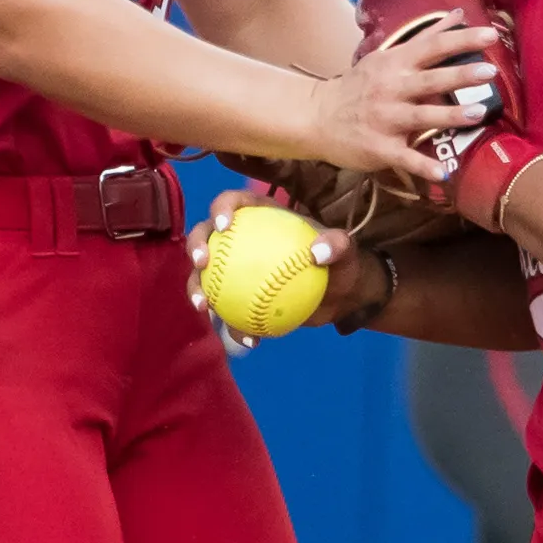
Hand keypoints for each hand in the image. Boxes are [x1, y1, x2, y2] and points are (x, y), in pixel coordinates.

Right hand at [185, 188, 380, 342]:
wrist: (343, 296)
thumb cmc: (342, 262)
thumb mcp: (346, 250)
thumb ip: (338, 244)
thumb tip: (318, 251)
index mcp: (262, 216)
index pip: (235, 202)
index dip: (221, 207)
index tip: (224, 226)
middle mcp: (243, 238)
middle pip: (206, 235)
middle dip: (195, 246)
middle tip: (203, 264)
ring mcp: (238, 270)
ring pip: (206, 277)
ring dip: (197, 290)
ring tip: (205, 308)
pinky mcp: (241, 300)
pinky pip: (230, 313)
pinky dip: (236, 327)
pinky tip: (249, 341)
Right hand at [302, 11, 501, 183]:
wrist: (317, 116)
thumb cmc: (359, 85)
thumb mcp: (387, 56)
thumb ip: (425, 38)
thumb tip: (459, 14)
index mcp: (395, 64)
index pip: (432, 47)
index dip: (461, 39)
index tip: (490, 35)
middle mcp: (391, 89)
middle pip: (430, 80)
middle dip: (460, 75)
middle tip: (489, 71)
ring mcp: (385, 119)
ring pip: (422, 116)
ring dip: (450, 116)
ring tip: (479, 113)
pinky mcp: (380, 147)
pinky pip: (405, 158)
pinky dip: (423, 166)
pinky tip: (443, 173)